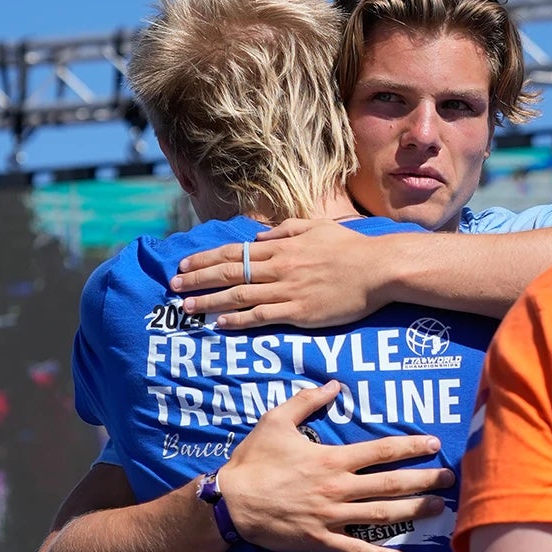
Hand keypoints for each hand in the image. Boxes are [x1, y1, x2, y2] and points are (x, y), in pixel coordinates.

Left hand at [172, 220, 393, 328]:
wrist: (378, 269)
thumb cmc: (351, 248)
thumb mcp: (316, 227)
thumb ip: (286, 229)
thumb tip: (260, 235)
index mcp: (281, 246)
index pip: (234, 252)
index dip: (205, 259)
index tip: (184, 265)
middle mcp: (278, 267)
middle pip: (228, 272)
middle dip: (197, 279)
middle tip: (173, 286)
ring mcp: (287, 290)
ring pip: (239, 295)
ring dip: (209, 301)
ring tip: (186, 307)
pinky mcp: (299, 312)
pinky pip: (262, 316)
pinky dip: (238, 320)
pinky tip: (220, 324)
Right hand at [219, 381, 454, 551]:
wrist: (231, 503)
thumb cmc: (253, 461)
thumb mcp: (275, 421)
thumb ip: (307, 401)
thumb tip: (334, 384)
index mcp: (331, 458)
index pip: (381, 450)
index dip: (410, 446)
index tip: (433, 444)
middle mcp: (338, 487)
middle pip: (391, 483)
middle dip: (424, 480)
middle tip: (450, 478)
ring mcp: (332, 516)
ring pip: (381, 514)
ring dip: (413, 512)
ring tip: (439, 509)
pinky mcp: (322, 541)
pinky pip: (356, 550)